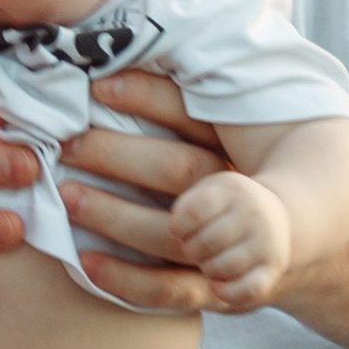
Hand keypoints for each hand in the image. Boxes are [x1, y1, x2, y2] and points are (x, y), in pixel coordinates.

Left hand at [60, 71, 238, 316]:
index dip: (145, 96)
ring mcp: (230, 244)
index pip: (190, 114)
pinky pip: (172, 289)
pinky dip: (128, 280)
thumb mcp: (220, 132)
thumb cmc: (226, 178)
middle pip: (178, 169)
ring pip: (172, 232)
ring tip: (66, 198)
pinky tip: (86, 263)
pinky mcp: (219, 289)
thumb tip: (112, 58)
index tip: (95, 87)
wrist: (284, 248)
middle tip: (64, 145)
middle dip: (117, 155)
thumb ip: (179, 105)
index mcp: (233, 144)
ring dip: (116, 217)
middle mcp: (234, 192)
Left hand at [168, 168, 293, 309]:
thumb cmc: (225, 208)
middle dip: (192, 250)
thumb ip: (185, 207)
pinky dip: (227, 292)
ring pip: (222, 267)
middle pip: (206, 243)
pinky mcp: (272, 269)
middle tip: (194, 248)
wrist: (276, 218)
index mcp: (231, 191)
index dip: (179, 226)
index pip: (194, 212)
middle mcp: (253, 214)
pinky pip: (247, 289)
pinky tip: (215, 286)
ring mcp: (265, 243)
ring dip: (207, 270)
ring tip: (208, 261)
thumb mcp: (207, 192)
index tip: (180, 230)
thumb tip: (174, 230)